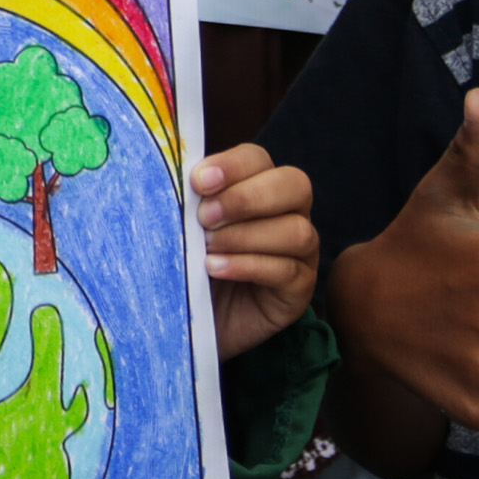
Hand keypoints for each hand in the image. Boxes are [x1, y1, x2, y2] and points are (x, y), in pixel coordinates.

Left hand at [194, 143, 317, 358]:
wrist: (192, 319)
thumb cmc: (188, 264)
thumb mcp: (184, 228)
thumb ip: (188, 202)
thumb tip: (177, 178)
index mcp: (260, 185)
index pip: (258, 160)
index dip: (231, 166)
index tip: (198, 182)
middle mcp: (290, 212)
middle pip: (294, 185)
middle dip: (246, 199)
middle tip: (204, 218)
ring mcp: (301, 252)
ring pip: (296, 231)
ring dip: (245, 236)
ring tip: (206, 249)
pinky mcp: (299, 289)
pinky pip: (287, 271)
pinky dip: (248, 266)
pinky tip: (216, 268)